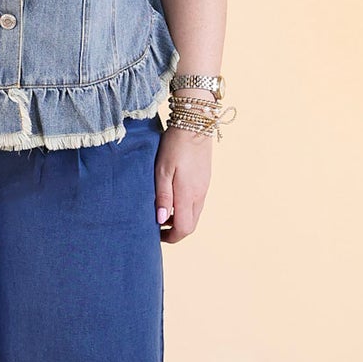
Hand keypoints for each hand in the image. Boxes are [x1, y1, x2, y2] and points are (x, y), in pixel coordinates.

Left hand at [154, 124, 213, 243]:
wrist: (195, 124)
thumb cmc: (174, 146)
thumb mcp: (162, 171)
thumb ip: (163, 197)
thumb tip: (161, 221)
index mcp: (188, 195)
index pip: (184, 229)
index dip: (171, 237)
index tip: (157, 236)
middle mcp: (199, 195)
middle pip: (191, 225)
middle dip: (175, 231)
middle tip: (157, 227)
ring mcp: (204, 187)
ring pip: (194, 214)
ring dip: (180, 219)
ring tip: (162, 212)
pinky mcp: (205, 180)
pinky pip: (196, 202)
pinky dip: (185, 208)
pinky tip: (172, 197)